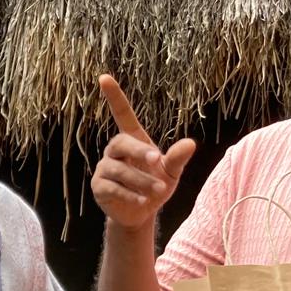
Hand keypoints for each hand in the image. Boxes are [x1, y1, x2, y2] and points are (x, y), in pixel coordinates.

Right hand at [91, 74, 195, 230]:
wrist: (140, 212)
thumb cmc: (155, 185)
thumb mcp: (171, 172)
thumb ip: (177, 158)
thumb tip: (191, 143)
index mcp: (133, 140)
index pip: (122, 114)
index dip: (114, 97)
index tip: (104, 77)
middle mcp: (115, 151)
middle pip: (120, 143)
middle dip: (138, 152)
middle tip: (156, 161)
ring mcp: (104, 169)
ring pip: (118, 169)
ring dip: (140, 180)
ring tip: (157, 190)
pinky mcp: (99, 187)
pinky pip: (112, 187)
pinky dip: (129, 194)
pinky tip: (142, 200)